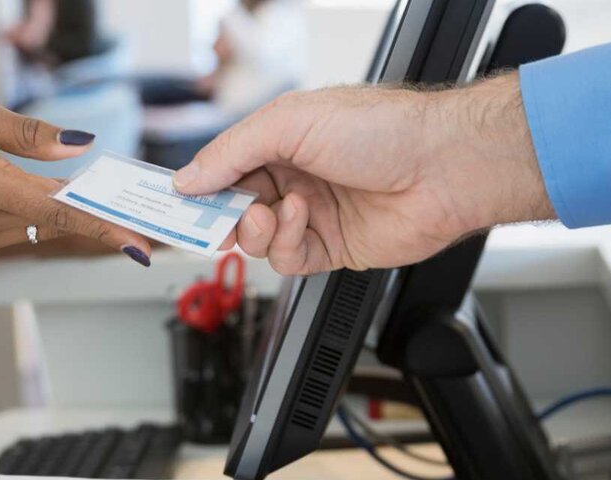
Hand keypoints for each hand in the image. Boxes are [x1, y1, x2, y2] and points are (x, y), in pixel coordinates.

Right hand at [0, 95, 151, 262]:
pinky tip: (29, 186)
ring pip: (36, 224)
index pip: (56, 210)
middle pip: (54, 219)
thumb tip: (79, 145)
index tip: (137, 242)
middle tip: (127, 197)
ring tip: (79, 184)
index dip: (102, 226)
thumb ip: (24, 132)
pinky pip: (14, 228)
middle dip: (90, 207)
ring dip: (58, 206)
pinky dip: (30, 210)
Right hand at [173, 74, 553, 274]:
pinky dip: (286, 244)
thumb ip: (232, 153)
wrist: (444, 167)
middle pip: (232, 207)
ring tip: (273, 212)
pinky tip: (302, 220)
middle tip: (205, 218)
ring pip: (256, 238)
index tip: (166, 199)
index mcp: (280, 139)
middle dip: (219, 213)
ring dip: (256, 228)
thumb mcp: (290, 122)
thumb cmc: (383, 128)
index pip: (222, 166)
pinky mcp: (332, 248)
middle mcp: (294, 176)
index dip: (195, 183)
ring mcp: (312, 213)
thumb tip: (189, 178)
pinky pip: (288, 260)